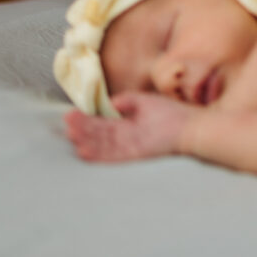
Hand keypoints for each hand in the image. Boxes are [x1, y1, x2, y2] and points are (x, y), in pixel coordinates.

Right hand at [64, 92, 195, 161]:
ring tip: (71, 137)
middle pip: (99, 135)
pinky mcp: (136, 153)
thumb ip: (124, 101)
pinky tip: (85, 152)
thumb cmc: (171, 114)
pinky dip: (99, 154)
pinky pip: (114, 155)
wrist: (191, 126)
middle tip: (65, 126)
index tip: (69, 116)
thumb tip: (106, 103)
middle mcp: (126, 138)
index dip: (86, 121)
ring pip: (103, 145)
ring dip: (87, 141)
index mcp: (127, 126)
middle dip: (82, 130)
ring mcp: (130, 147)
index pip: (102, 124)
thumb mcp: (142, 102)